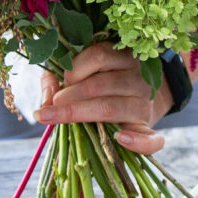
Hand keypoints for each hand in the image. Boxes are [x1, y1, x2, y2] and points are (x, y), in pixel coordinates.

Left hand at [35, 42, 171, 154]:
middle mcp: (137, 79)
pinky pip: (151, 139)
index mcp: (122, 57)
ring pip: (112, 108)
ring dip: (82, 113)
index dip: (73, 69)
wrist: (136, 99)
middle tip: (50, 107)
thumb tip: (45, 100)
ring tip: (59, 118)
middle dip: (70, 96)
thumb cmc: (101, 83)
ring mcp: (144, 105)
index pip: (98, 56)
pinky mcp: (148, 129)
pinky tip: (119, 139)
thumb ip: (59, 78)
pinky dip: (137, 142)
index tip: (59, 82)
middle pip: (100, 85)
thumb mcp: (82, 72)